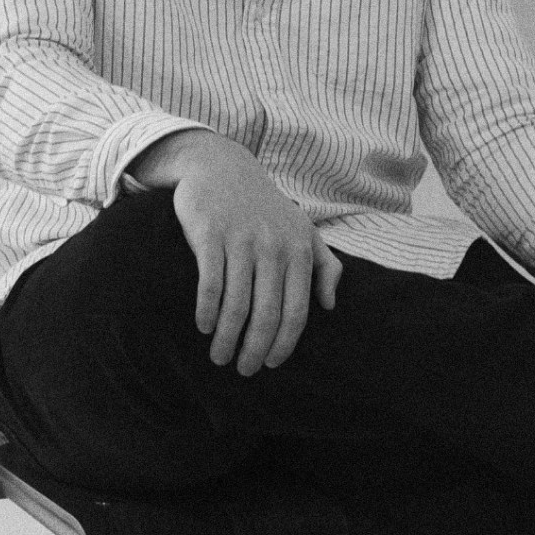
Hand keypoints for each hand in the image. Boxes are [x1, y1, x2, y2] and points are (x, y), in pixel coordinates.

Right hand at [129, 129, 341, 375]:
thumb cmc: (264, 206)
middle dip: (254, 350)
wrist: (219, 165)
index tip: (271, 364)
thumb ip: (324, 265)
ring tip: (219, 356)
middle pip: (266, 314)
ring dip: (227, 338)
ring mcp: (240, 240)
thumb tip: (330, 306)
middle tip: (243, 370)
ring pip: (237, 305)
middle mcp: (272, 247)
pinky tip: (203, 327)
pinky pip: (210, 283)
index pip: (296, 312)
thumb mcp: (303, 229)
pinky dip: (207, 311)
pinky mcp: (209, 234)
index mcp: (298, 250)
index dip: (283, 344)